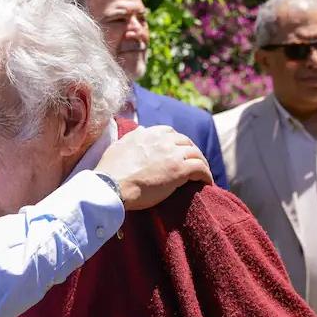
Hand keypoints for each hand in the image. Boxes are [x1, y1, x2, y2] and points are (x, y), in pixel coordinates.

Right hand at [94, 125, 211, 210]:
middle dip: (191, 151)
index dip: (175, 141)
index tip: (176, 151)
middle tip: (192, 163)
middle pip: (185, 141)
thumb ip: (132, 137)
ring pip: (196, 154)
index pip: (168, 132)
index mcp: (147, 134)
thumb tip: (142, 129)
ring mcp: (172, 154)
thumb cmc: (111, 172)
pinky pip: (201, 168)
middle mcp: (162, 140)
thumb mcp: (118, 146)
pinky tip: (206, 182)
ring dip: (201, 163)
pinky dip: (206, 175)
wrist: (112, 186)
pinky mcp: (180, 169)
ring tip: (201, 174)